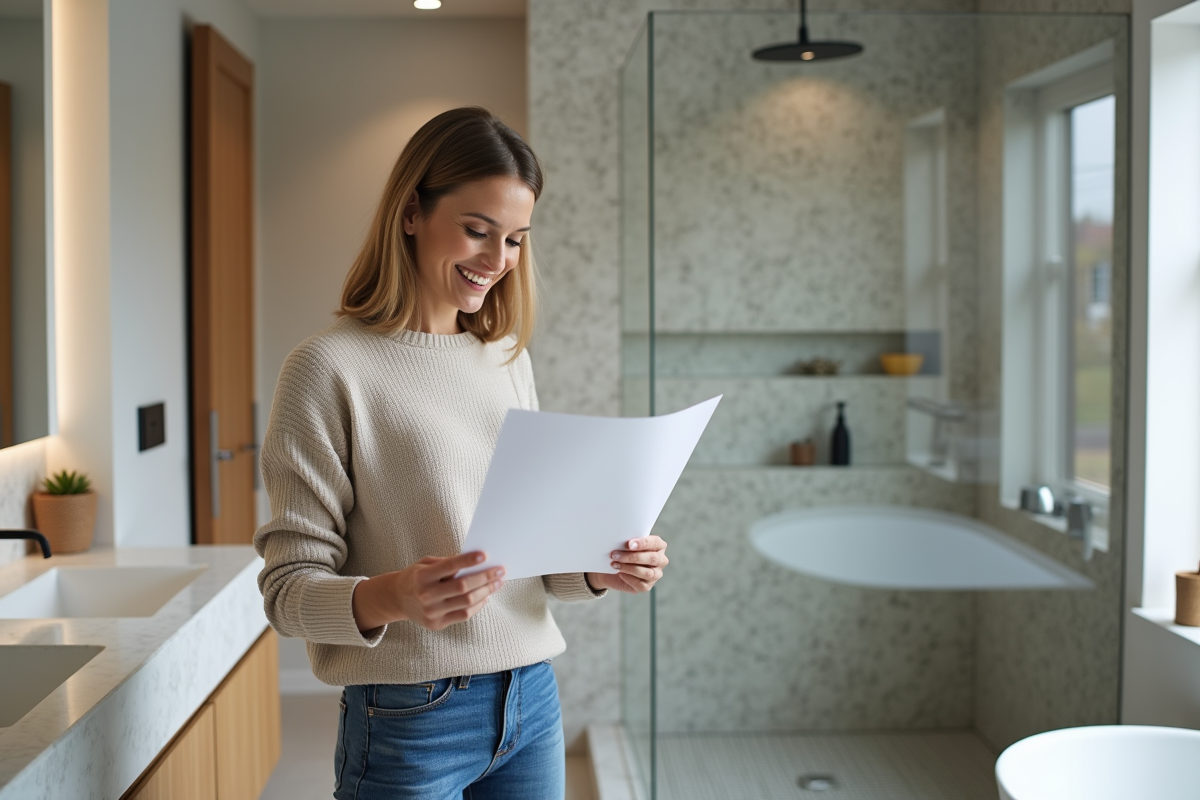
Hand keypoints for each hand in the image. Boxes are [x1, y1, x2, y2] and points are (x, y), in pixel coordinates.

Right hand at [352, 551, 503, 632]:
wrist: (397, 600)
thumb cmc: (416, 577)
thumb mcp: (426, 564)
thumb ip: (447, 563)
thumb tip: (475, 562)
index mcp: (421, 577)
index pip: (449, 566)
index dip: (468, 561)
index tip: (484, 555)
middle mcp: (425, 596)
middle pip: (462, 587)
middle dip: (485, 577)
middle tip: (500, 570)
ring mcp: (431, 612)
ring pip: (466, 602)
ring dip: (486, 592)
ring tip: (497, 583)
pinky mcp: (437, 624)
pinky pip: (464, 615)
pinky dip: (478, 605)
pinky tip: (485, 596)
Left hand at [586, 536, 668, 593]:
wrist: (611, 569)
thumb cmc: (622, 552)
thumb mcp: (625, 544)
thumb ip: (628, 542)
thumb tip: (621, 542)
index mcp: (659, 546)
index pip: (655, 543)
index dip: (643, 543)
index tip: (629, 544)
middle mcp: (661, 560)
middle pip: (652, 558)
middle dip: (632, 557)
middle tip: (615, 555)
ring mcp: (656, 574)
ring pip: (647, 573)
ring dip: (629, 568)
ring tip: (615, 564)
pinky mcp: (647, 586)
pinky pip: (640, 584)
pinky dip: (628, 578)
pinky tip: (620, 573)